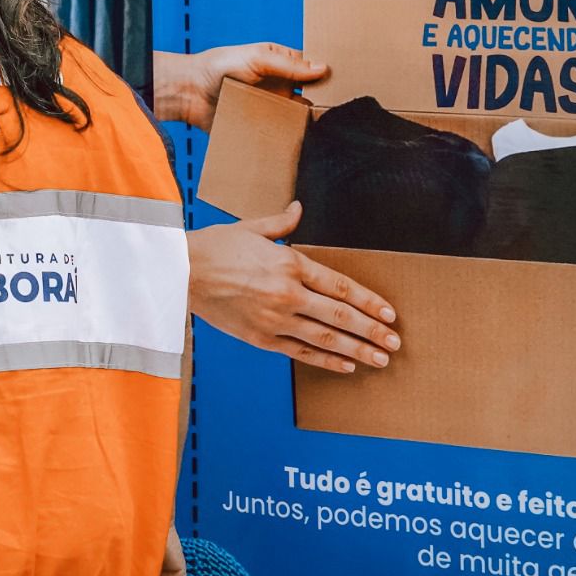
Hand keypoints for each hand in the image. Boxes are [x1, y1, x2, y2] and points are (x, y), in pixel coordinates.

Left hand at [153, 43, 326, 130]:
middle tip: (338, 112)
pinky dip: (287, 139)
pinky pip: (277, 134)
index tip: (344, 86)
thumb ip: (288, 65)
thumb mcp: (256, 58)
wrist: (188, 92)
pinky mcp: (258, 126)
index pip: (311, 71)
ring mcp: (269, 108)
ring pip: (295, 118)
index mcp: (280, 65)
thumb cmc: (218, 66)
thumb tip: (322, 68)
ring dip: (306, 124)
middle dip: (321, 104)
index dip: (327, 78)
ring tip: (325, 133)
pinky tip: (301, 144)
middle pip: (308, 97)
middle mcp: (278, 87)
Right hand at [186, 203, 398, 372]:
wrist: (181, 272)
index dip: (369, 301)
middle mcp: (287, 294)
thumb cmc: (214, 248)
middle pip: (340, 316)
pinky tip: (345, 366)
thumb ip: (282, 223)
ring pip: (325, 339)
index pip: (340, 286)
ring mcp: (274, 319)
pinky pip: (299, 352)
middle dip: (372, 331)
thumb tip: (299, 209)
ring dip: (356, 350)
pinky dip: (325, 361)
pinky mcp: (260, 337)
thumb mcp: (251, 228)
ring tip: (379, 359)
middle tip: (394, 343)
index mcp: (290, 263)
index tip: (389, 314)